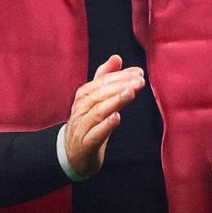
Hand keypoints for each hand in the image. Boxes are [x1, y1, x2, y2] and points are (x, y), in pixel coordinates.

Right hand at [64, 54, 144, 177]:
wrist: (72, 154)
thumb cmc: (88, 123)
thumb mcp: (96, 100)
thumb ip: (105, 78)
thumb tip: (116, 58)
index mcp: (84, 95)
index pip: (102, 82)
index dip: (120, 76)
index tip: (139, 73)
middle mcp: (81, 109)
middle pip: (99, 94)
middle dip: (120, 86)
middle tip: (139, 81)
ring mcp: (81, 127)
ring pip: (97, 112)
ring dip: (115, 101)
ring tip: (131, 93)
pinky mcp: (85, 145)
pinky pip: (94, 134)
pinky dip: (105, 126)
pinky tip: (117, 118)